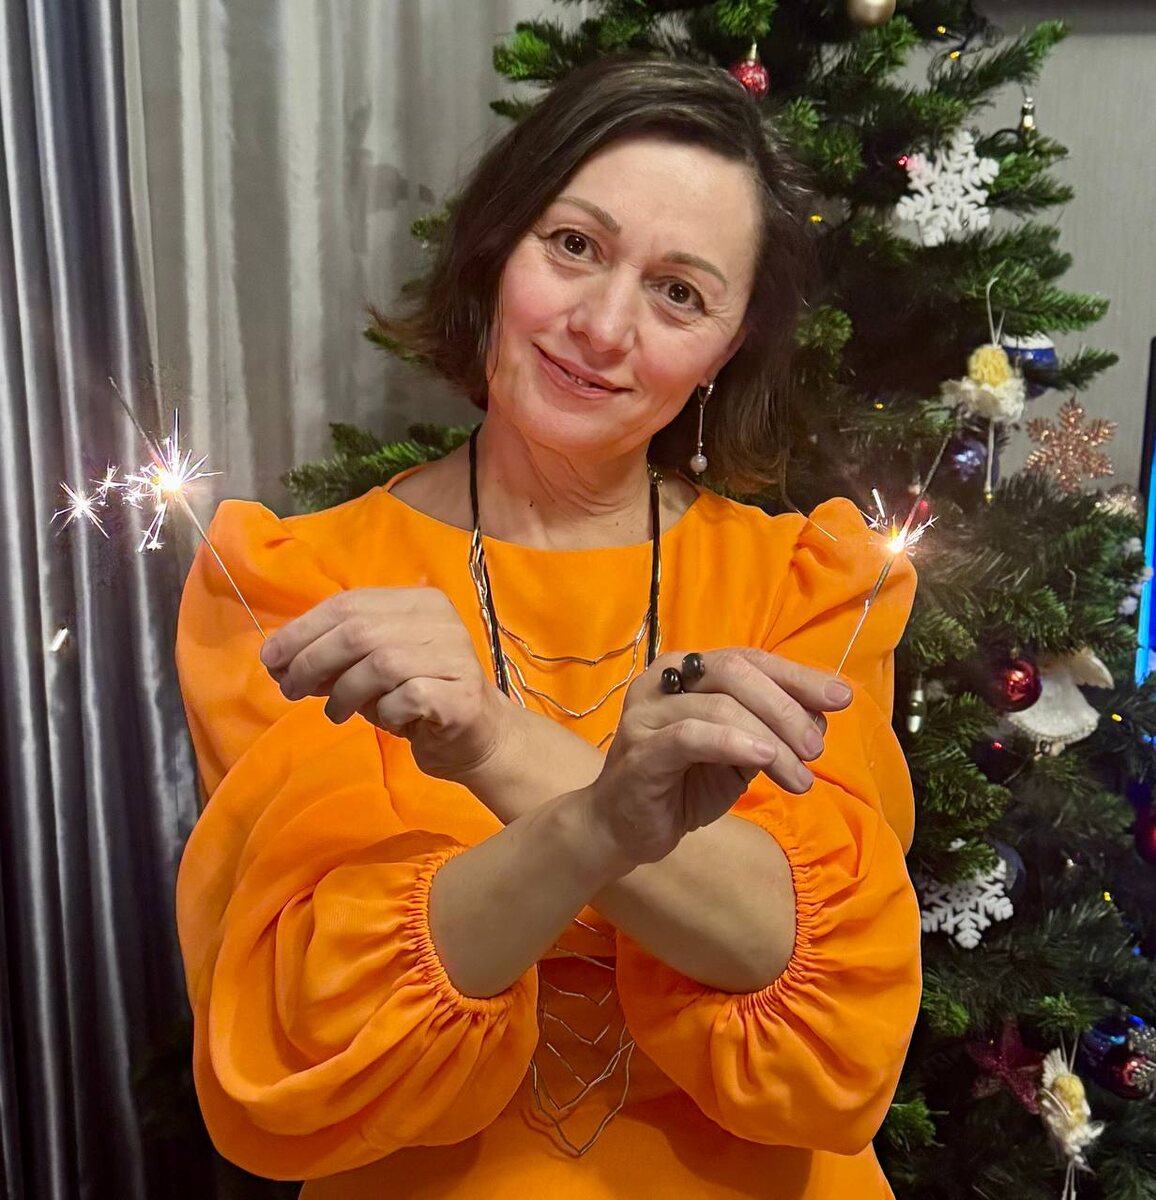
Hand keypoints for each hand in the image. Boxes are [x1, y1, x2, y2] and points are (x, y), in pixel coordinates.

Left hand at [258, 587, 513, 783]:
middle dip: (313, 661)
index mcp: (418, 601)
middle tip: (290, 689)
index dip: (302, 631)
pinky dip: (383, 712)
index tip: (272, 659)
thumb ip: (336, 656)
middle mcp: (440, 621)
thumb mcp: (374, 668)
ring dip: (344, 692)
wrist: (480, 737)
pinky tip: (384, 721)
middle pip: (359, 631)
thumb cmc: (419, 696)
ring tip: (335, 712)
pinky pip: (406, 698)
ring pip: (380, 663)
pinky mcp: (461, 696)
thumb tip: (279, 659)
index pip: (348, 604)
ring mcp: (455, 656)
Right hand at [586, 648, 852, 864]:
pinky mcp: (640, 749)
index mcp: (688, 670)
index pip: (750, 659)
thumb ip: (770, 728)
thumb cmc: (683, 784)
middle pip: (735, 672)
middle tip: (816, 748)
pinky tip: (765, 759)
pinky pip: (691, 736)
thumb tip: (822, 715)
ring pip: (719, 706)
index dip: (798, 676)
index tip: (841, 699)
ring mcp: (647, 711)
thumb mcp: (738, 753)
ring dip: (770, 740)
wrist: (625, 828)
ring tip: (800, 776)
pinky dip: (733, 743)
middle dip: (786, 707)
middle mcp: (663, 678)